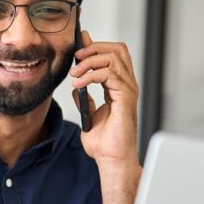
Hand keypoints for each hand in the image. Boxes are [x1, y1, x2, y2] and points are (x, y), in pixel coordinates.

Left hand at [70, 30, 139, 165]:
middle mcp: (127, 85)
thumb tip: (77, 85)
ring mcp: (129, 90)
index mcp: (120, 87)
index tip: (78, 44)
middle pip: (117, 49)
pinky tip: (78, 85)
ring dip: (89, 62)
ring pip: (113, 58)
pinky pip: (109, 74)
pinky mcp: (126, 98)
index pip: (113, 54)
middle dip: (94, 48)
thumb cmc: (104, 142)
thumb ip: (85, 98)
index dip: (96, 45)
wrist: (110, 159)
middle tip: (76, 58)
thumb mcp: (89, 114)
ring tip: (74, 75)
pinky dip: (90, 76)